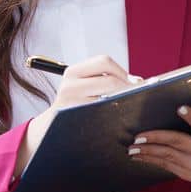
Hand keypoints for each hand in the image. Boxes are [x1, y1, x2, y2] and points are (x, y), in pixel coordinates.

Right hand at [17, 55, 134, 171]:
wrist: (50, 130)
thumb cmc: (75, 104)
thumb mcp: (83, 86)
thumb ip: (105, 78)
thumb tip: (139, 81)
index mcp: (73, 72)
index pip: (104, 61)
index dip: (123, 70)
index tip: (136, 82)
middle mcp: (69, 85)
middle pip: (109, 80)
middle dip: (128, 87)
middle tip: (140, 95)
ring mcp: (70, 104)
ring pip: (107, 99)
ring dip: (123, 102)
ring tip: (131, 106)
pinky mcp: (73, 121)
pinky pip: (101, 116)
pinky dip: (113, 116)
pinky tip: (119, 118)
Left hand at [130, 105, 190, 191]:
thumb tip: (182, 95)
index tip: (179, 108)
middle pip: (178, 142)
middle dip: (156, 138)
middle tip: (138, 135)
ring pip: (168, 156)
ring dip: (148, 151)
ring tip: (133, 146)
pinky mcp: (189, 175)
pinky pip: (166, 165)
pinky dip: (151, 159)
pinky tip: (140, 155)